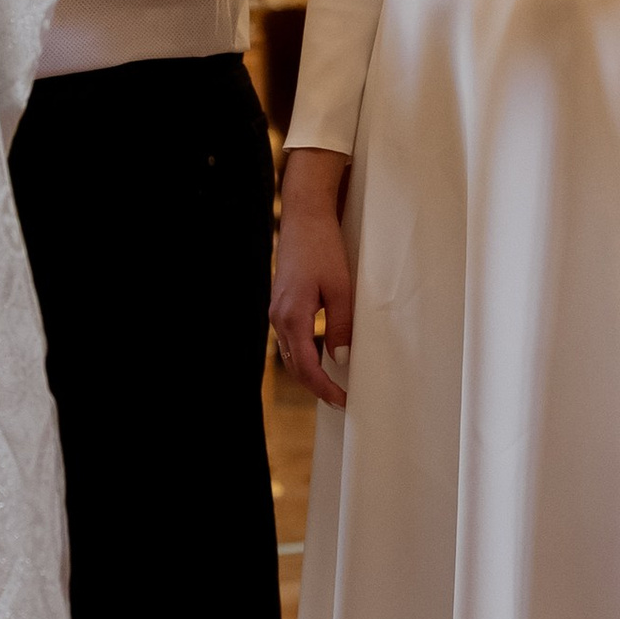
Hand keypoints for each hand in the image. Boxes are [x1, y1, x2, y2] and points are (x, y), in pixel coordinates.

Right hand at [269, 149, 353, 404]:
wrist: (304, 218)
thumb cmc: (324, 248)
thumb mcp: (340, 288)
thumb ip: (340, 326)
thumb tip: (340, 359)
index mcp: (292, 317)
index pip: (307, 367)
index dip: (324, 388)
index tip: (343, 401)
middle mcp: (278, 317)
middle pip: (294, 366)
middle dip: (316, 386)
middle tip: (340, 400)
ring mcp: (276, 310)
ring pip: (290, 354)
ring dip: (309, 373)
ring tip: (332, 385)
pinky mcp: (281, 303)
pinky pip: (290, 338)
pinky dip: (304, 355)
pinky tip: (321, 356)